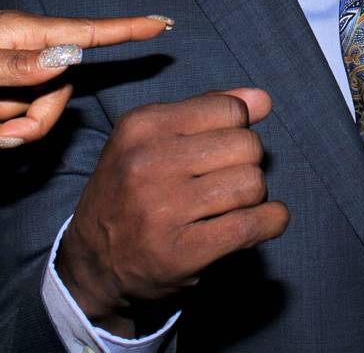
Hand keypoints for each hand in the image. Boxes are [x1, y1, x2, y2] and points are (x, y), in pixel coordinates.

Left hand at [0, 10, 172, 145]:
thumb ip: (19, 66)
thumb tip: (72, 57)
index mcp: (24, 33)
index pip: (86, 32)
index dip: (127, 30)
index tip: (163, 23)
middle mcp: (25, 49)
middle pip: (61, 91)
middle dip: (32, 120)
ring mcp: (12, 70)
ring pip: (38, 108)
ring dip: (4, 123)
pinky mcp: (0, 90)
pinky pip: (17, 116)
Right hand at [56, 89, 289, 336]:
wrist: (92, 262)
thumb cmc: (133, 188)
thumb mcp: (154, 137)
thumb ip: (210, 109)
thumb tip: (263, 100)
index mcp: (142, 125)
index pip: (231, 109)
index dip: (238, 129)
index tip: (221, 149)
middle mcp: (147, 163)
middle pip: (248, 146)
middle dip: (248, 163)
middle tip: (225, 180)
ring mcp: (162, 209)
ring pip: (253, 184)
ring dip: (254, 196)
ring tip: (229, 203)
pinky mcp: (180, 252)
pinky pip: (252, 224)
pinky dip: (271, 221)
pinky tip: (262, 221)